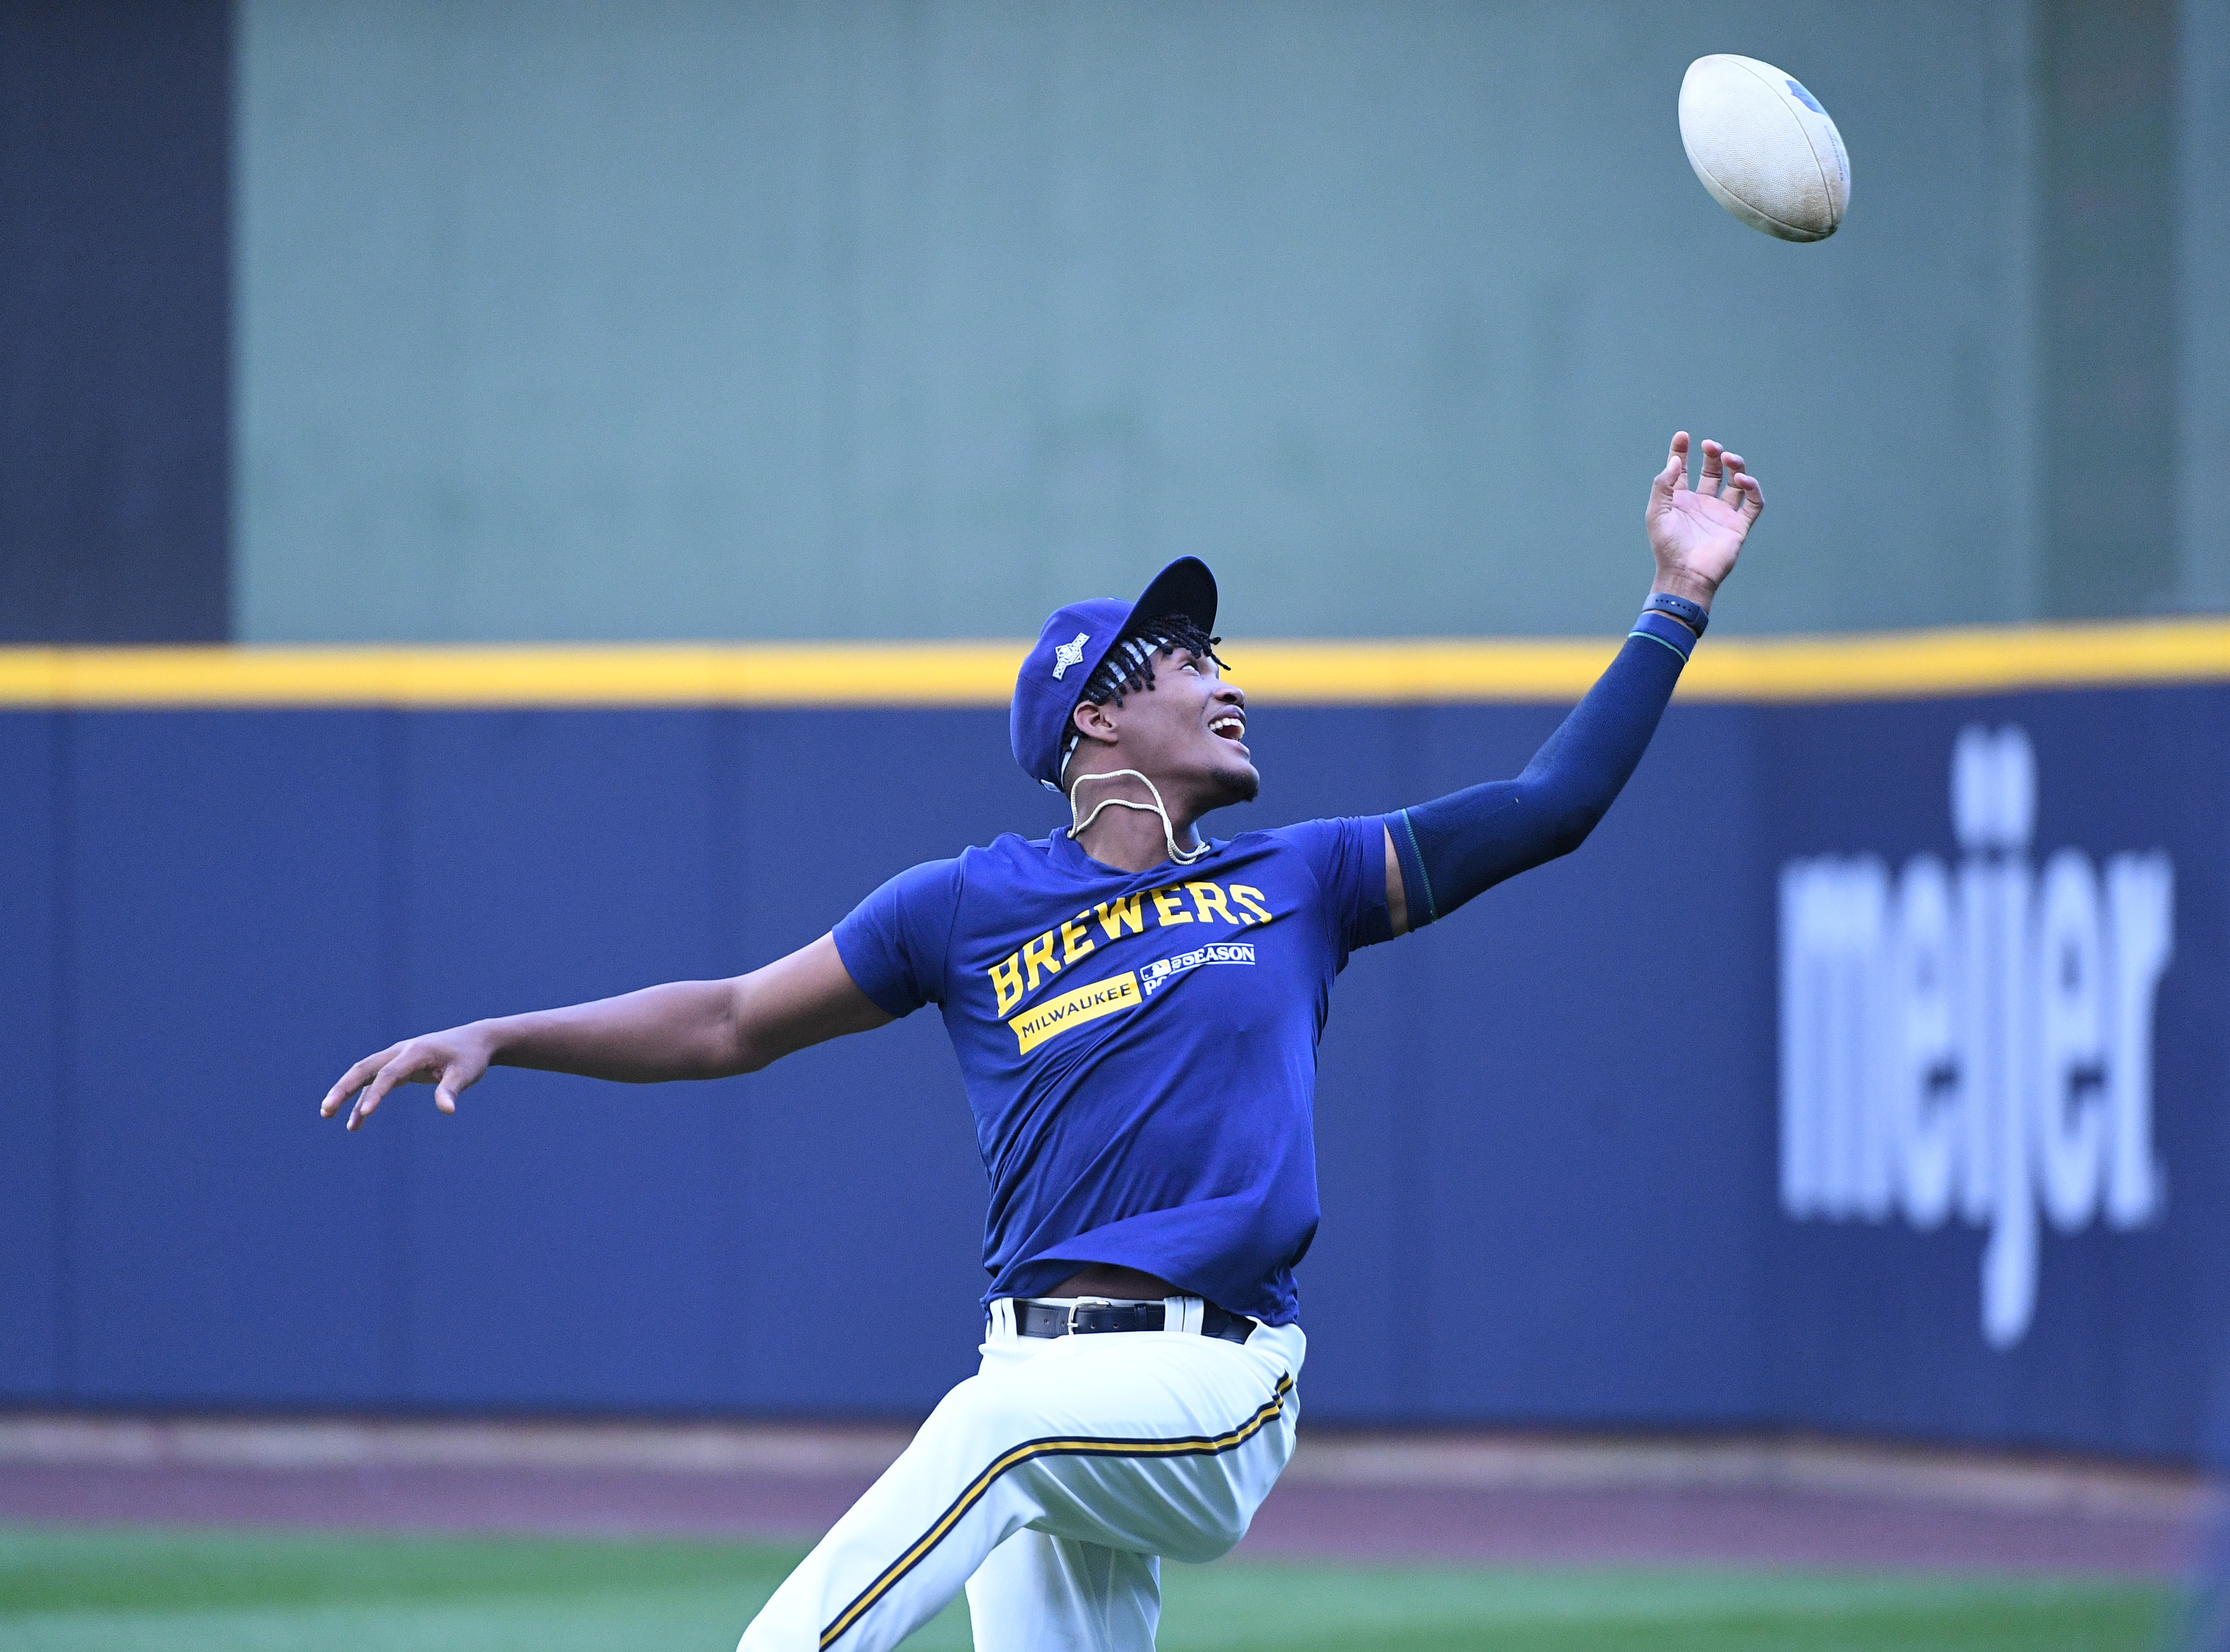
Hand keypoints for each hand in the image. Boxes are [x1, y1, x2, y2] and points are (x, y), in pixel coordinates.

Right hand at [320, 1024, 494, 1130]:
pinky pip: (375, 1083)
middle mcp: (401, 1051)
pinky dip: (365, 1099)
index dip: (377, 1093)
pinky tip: (355, 1122)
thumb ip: (452, 1090)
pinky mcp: (399, 1066)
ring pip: (364, 1073)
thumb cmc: (470, 1058)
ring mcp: (397, 1057)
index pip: (390, 1074)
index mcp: (416, 1052)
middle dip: (344, 1088)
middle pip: (365, 1069)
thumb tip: (447, 1111)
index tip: (365, 1114)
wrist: (475, 1041)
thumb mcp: (466, 1073)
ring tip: (327, 1114)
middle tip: (326, 1110)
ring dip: (346, 1092)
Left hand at [1645, 431, 1762, 605]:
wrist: (1685, 575)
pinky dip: (1753, 488)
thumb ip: (1663, 484)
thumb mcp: (1656, 512)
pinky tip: (1743, 480)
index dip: (1681, 452)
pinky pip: (1753, 503)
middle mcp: (1702, 504)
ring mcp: (1722, 514)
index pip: (1682, 469)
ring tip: (1729, 459)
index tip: (1683, 436)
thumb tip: (1673, 460)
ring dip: (1735, 466)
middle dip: (1713, 455)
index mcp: (1680, 501)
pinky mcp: (1738, 525)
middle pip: (1712, 471)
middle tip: (1711, 446)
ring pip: (1734, 482)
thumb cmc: (1667, 547)